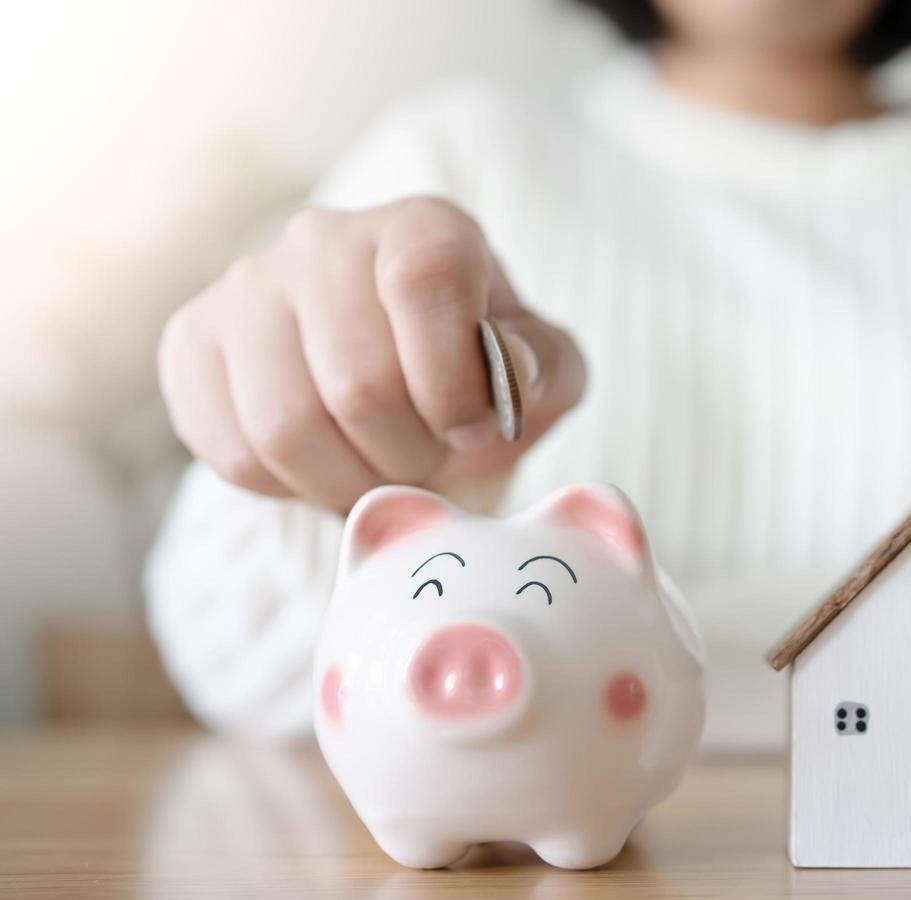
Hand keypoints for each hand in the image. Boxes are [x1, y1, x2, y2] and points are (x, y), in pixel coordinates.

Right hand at [159, 197, 585, 512]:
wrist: (400, 386)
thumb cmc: (478, 377)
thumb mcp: (543, 371)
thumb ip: (545, 366)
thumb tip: (506, 367)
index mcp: (422, 229)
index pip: (425, 284)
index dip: (453, 385)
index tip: (474, 427)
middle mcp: (323, 239)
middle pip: (358, 383)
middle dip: (409, 454)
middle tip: (427, 459)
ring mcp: (245, 287)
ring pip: (286, 428)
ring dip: (348, 481)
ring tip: (379, 471)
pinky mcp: (191, 342)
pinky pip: (232, 451)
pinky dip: (290, 487)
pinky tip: (326, 465)